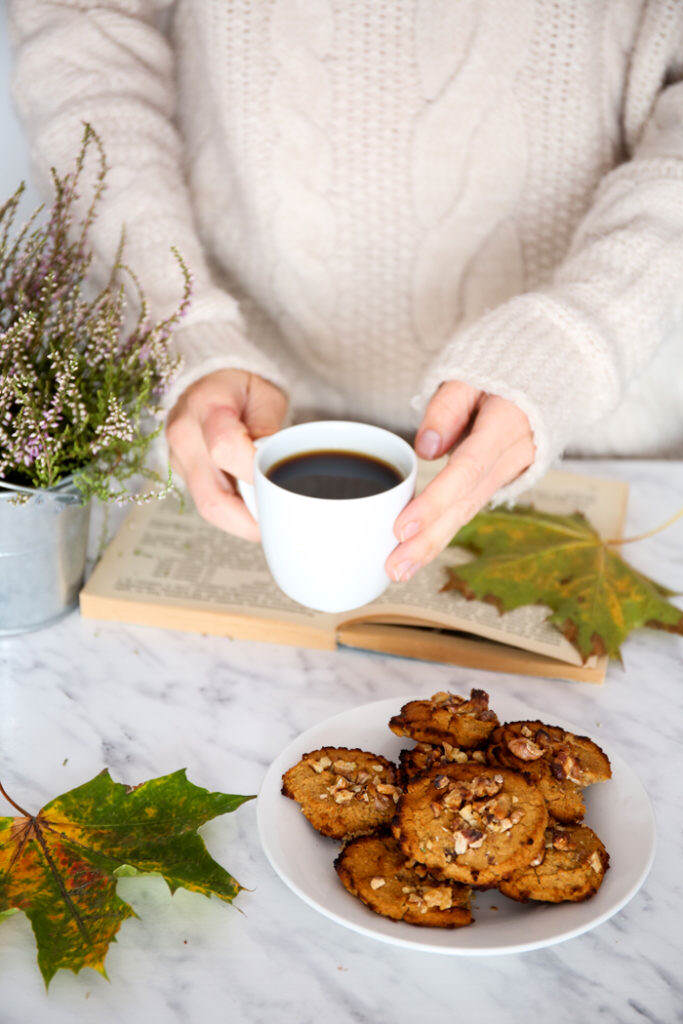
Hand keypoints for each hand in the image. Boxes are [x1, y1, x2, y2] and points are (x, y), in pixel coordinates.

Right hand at [166, 368, 286, 539]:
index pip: (225, 447)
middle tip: (278, 522)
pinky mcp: (181, 474)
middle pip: (212, 495)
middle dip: (248, 520)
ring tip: (269, 516)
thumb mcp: (266, 397)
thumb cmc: (242, 388)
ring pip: (208, 506)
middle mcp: (183, 435)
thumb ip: (270, 431)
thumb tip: (275, 471)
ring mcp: (178, 458)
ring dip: (242, 521)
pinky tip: (253, 508)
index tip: (279, 484)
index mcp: (205, 405)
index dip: (254, 472)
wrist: (210, 383)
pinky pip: (207, 502)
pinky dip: (233, 512)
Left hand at [386, 382, 533, 581]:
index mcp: (507, 423)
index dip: (434, 501)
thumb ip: (448, 406)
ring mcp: (512, 469)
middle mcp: (514, 454)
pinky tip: (418, 552)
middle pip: (466, 502)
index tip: (402, 527)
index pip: (466, 470)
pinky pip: (471, 505)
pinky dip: (445, 529)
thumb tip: (426, 448)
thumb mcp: (474, 369)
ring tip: (398, 571)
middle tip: (394, 567)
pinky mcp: (502, 476)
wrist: (554, 371)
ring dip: (433, 544)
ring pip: (469, 510)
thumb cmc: (504, 365)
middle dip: (428, 540)